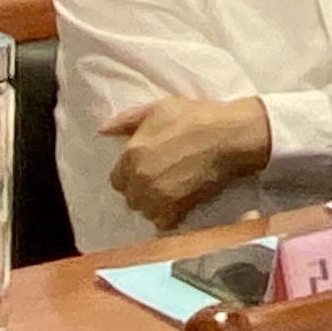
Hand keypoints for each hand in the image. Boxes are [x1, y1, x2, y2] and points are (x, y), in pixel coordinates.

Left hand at [101, 95, 274, 231]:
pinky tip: (182, 203)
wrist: (229, 136)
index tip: (147, 169)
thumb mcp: (158, 108)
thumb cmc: (196, 117)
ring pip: (146, 211)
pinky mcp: (176, 210)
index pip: (117, 179)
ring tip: (172, 193)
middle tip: (162, 181)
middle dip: (142, 191)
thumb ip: (127, 120)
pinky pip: (164, 223)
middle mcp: (139, 180)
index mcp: (130, 156)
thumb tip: (102, 130)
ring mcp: (157, 198)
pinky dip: (171, 216)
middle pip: (131, 197)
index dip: (131, 175)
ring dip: (155, 205)